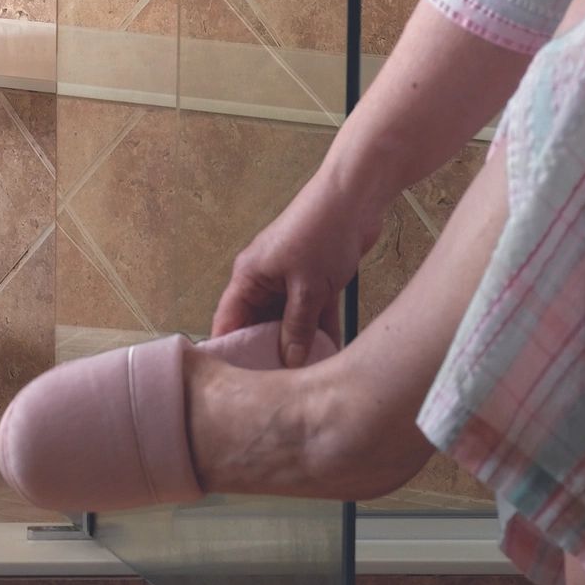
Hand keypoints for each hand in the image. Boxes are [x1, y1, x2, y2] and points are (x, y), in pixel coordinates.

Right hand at [209, 167, 387, 364]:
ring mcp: (291, 280)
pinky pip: (312, 312)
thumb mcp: (307, 288)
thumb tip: (288, 360)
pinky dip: (320, 329)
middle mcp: (265, 279)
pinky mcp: (316, 279)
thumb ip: (296, 326)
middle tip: (278, 386)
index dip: (229, 348)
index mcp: (249, 276)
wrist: (355, 198)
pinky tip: (330, 353)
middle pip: (259, 324)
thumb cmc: (321, 232)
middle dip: (269, 352)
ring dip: (299, 343)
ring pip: (288, 321)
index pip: (228, 320)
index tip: (236, 379)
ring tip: (306, 376)